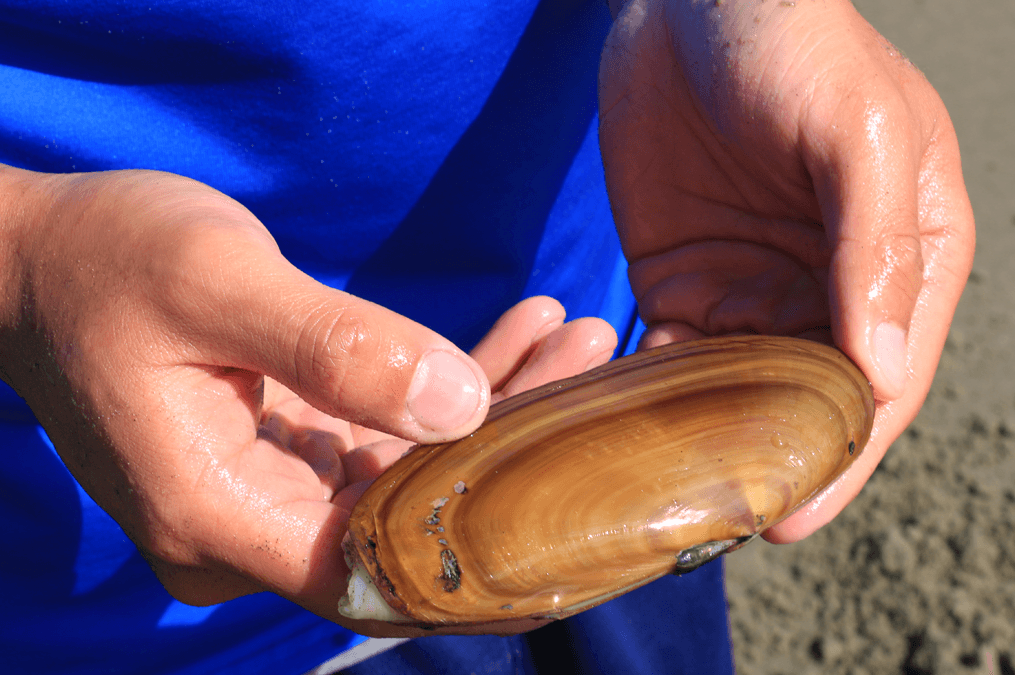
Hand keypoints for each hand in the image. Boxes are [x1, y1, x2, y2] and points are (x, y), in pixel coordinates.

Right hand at [0, 167, 616, 635]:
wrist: (40, 260)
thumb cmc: (107, 261)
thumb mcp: (218, 284)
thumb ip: (337, 350)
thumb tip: (460, 407)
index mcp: (220, 514)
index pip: (382, 577)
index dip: (490, 553)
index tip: (583, 491)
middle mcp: (249, 529)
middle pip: (414, 520)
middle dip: (515, 444)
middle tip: (598, 358)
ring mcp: (273, 496)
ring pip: (414, 475)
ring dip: (498, 406)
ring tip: (578, 335)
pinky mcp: (289, 456)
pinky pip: (390, 439)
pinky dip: (453, 389)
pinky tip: (522, 333)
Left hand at [599, 0, 973, 540]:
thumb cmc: (794, 43)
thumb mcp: (856, 134)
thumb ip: (875, 249)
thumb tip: (877, 376)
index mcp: (904, 260)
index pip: (884, 380)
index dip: (844, 454)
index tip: (795, 518)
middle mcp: (832, 287)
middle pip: (810, 402)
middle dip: (770, 465)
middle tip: (717, 527)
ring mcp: (754, 287)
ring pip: (737, 394)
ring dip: (705, 444)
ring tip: (662, 502)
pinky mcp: (683, 279)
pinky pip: (670, 358)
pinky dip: (649, 399)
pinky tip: (619, 436)